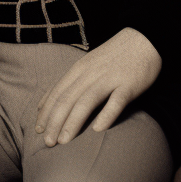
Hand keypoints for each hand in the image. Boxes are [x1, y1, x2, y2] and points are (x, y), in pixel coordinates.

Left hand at [35, 28, 161, 145]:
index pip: (57, 92)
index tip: (37, 129)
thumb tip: (56, 100)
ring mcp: (109, 78)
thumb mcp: (89, 63)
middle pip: (67, 99)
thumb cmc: (114, 56)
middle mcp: (90, 73)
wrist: (143, 39)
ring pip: (86, 101)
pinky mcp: (128, 85)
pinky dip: (106, 115)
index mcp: (79, 69)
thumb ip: (75, 81)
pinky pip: (116, 101)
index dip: (46, 112)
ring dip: (73, 122)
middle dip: (55, 121)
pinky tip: (98, 129)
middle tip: (47, 142)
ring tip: (64, 141)